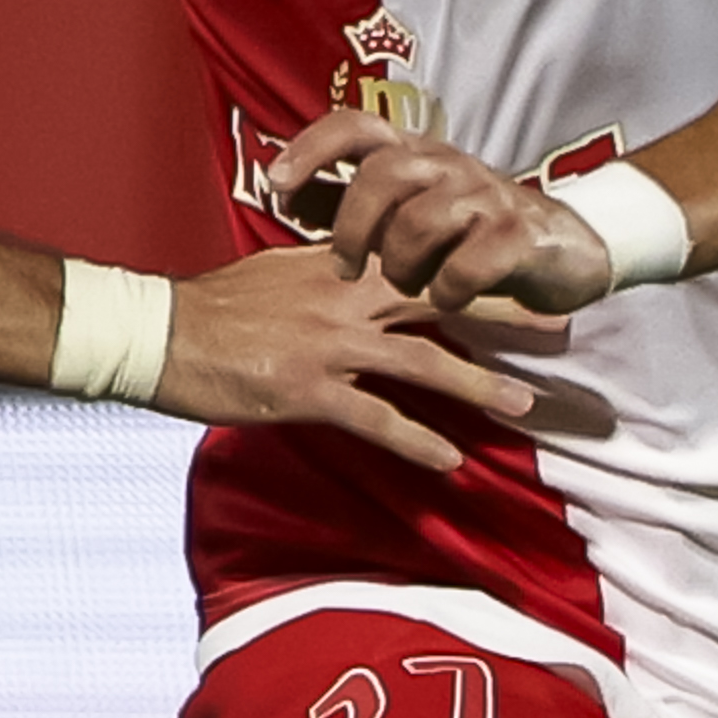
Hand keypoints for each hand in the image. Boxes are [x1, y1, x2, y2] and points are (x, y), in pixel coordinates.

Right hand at [146, 243, 541, 472]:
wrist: (157, 333)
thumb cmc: (209, 307)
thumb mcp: (275, 268)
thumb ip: (324, 268)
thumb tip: (353, 266)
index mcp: (338, 264)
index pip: (421, 256)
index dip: (473, 260)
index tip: (519, 265)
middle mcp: (344, 299)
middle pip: (444, 300)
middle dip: (505, 312)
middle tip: (561, 325)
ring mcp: (329, 345)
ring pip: (424, 363)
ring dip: (479, 384)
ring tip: (525, 403)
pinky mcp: (308, 391)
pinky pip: (376, 420)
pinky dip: (416, 442)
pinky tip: (448, 461)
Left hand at [262, 111, 614, 315]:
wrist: (564, 250)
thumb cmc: (468, 233)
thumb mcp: (406, 212)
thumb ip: (349, 202)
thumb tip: (281, 192)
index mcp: (414, 154)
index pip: (356, 125)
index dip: (311, 148)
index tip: (275, 185)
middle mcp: (448, 164)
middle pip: (383, 176)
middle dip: (353, 228)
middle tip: (344, 268)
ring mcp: (486, 196)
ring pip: (421, 222)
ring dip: (403, 265)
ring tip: (410, 284)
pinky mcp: (519, 235)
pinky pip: (467, 265)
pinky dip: (449, 290)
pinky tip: (449, 298)